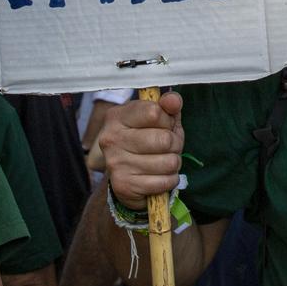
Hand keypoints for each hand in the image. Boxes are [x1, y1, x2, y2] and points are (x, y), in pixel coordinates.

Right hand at [100, 91, 185, 209]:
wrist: (128, 179)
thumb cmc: (147, 143)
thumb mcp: (159, 121)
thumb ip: (168, 107)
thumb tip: (173, 100)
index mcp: (117, 116)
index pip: (154, 112)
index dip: (167, 120)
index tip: (164, 126)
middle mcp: (111, 138)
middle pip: (163, 139)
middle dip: (174, 145)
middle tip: (167, 148)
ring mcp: (115, 163)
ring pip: (168, 162)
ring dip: (173, 164)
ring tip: (163, 162)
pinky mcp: (124, 185)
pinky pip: (164, 181)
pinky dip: (169, 180)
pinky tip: (159, 177)